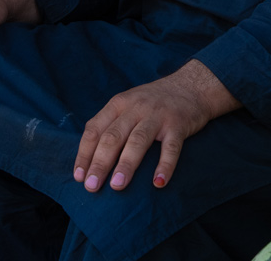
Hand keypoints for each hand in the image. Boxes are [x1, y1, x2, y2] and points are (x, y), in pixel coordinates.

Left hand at [73, 60, 238, 191]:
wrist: (192, 85)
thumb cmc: (154, 102)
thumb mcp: (128, 105)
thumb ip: (112, 124)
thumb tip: (90, 161)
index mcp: (118, 104)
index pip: (95, 129)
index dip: (84, 153)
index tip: (78, 177)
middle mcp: (135, 108)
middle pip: (113, 136)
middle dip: (100, 162)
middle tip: (92, 186)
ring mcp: (157, 115)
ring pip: (138, 141)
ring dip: (126, 164)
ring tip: (117, 186)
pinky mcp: (178, 124)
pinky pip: (171, 147)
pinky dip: (165, 165)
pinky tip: (158, 183)